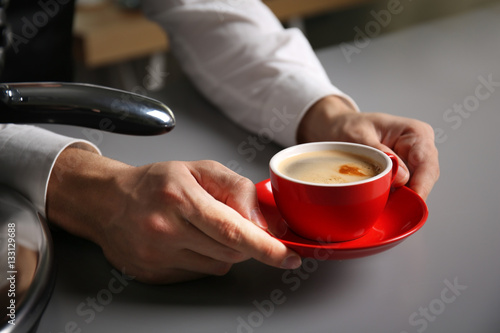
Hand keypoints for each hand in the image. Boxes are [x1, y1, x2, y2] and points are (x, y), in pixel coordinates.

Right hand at [47, 148, 301, 283]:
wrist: (106, 202)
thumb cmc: (154, 183)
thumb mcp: (198, 169)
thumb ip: (236, 188)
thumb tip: (264, 219)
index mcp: (180, 198)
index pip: (231, 229)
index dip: (264, 246)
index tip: (288, 255)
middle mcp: (166, 229)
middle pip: (230, 249)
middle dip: (245, 240)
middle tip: (234, 223)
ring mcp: (158, 256)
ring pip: (218, 263)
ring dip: (224, 249)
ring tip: (202, 228)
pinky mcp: (154, 274)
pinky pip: (199, 272)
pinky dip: (204, 258)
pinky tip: (187, 241)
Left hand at [297, 96, 438, 199]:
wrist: (338, 127)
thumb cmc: (349, 126)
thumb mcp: (359, 136)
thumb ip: (382, 155)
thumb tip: (403, 178)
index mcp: (416, 133)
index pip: (426, 164)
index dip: (421, 186)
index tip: (410, 202)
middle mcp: (420, 147)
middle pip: (424, 179)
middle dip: (409, 195)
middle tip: (388, 208)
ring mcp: (412, 161)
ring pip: (415, 187)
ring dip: (399, 198)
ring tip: (379, 204)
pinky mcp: (402, 172)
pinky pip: (403, 189)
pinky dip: (393, 197)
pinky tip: (379, 200)